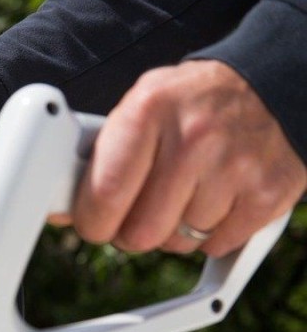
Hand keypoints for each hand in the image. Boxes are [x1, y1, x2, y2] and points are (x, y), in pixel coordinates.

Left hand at [70, 60, 306, 256]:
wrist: (270, 85)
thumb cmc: (189, 103)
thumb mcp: (140, 107)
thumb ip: (100, 156)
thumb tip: (61, 210)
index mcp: (148, 111)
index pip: (105, 194)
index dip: (91, 222)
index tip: (91, 223)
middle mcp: (193, 138)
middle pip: (139, 233)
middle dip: (129, 233)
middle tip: (135, 212)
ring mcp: (234, 168)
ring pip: (176, 244)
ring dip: (171, 232)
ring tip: (182, 193)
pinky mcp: (267, 195)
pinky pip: (214, 246)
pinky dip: (208, 234)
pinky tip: (212, 199)